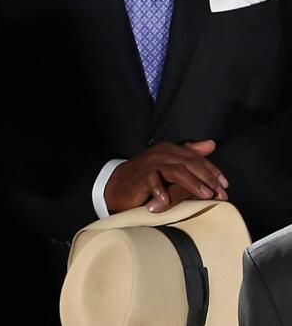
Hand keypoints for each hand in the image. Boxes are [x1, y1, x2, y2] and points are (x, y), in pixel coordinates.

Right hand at [105, 140, 228, 213]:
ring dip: (192, 183)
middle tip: (220, 193)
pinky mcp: (140, 177)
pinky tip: (167, 200)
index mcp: (170, 149)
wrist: (119, 186)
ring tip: (205, 195)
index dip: (213, 171)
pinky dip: (160, 190)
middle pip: (190, 163)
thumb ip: (190, 154)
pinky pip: (152, 180)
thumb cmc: (147, 177)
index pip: (197, 158)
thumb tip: (211, 144)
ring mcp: (150, 164)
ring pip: (176, 170)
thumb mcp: (171, 164)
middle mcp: (161, 153)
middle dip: (208, 179)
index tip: (225, 186)